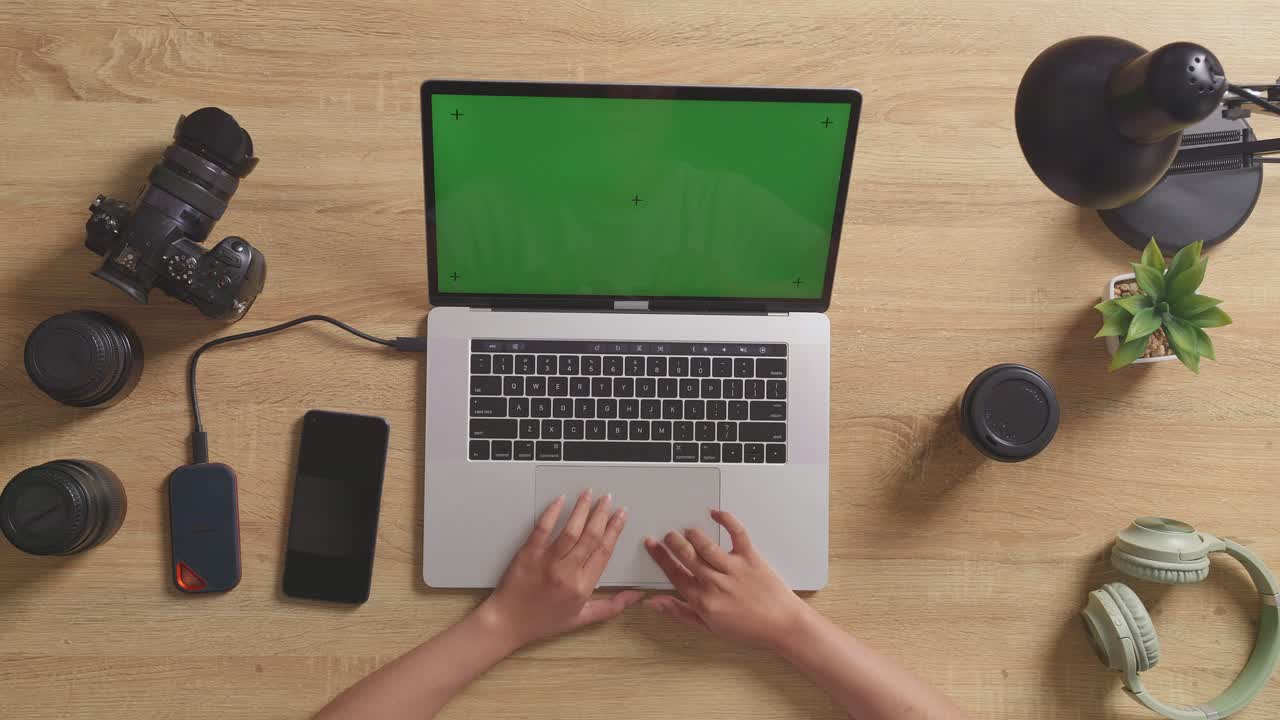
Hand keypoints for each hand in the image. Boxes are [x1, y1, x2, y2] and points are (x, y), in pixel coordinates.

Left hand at [478, 491, 642, 648]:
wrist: (508, 623)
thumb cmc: (542, 622)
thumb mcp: (582, 619)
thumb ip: (612, 606)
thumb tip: (636, 596)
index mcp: (582, 587)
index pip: (604, 551)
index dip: (615, 530)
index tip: (620, 516)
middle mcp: (567, 572)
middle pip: (590, 536)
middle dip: (602, 514)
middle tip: (607, 499)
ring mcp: (547, 562)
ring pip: (570, 530)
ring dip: (582, 509)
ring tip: (588, 494)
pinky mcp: (528, 554)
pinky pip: (543, 529)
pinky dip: (552, 513)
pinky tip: (560, 501)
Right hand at [643, 509, 811, 649]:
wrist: (782, 625)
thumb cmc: (749, 628)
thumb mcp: (709, 627)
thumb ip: (680, 612)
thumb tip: (655, 603)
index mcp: (704, 601)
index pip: (674, 574)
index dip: (660, 557)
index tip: (652, 545)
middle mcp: (716, 583)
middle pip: (686, 556)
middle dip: (672, 542)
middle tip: (667, 535)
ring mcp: (734, 569)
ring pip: (706, 545)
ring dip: (693, 534)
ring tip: (688, 530)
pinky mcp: (751, 558)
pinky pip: (737, 533)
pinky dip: (726, 519)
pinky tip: (716, 513)